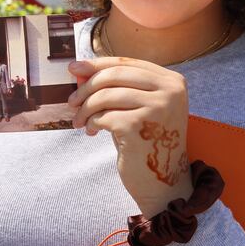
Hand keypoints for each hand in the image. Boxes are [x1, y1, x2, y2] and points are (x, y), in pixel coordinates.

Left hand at [68, 57, 192, 216]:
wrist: (162, 182)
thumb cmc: (145, 140)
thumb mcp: (137, 106)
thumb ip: (116, 85)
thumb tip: (78, 68)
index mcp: (173, 81)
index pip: (127, 63)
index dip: (97, 64)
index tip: (73, 68)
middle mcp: (170, 92)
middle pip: (115, 75)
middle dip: (87, 87)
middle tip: (72, 101)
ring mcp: (157, 108)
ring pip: (106, 96)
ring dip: (86, 108)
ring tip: (80, 120)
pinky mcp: (140, 127)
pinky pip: (104, 116)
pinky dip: (92, 122)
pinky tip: (92, 131)